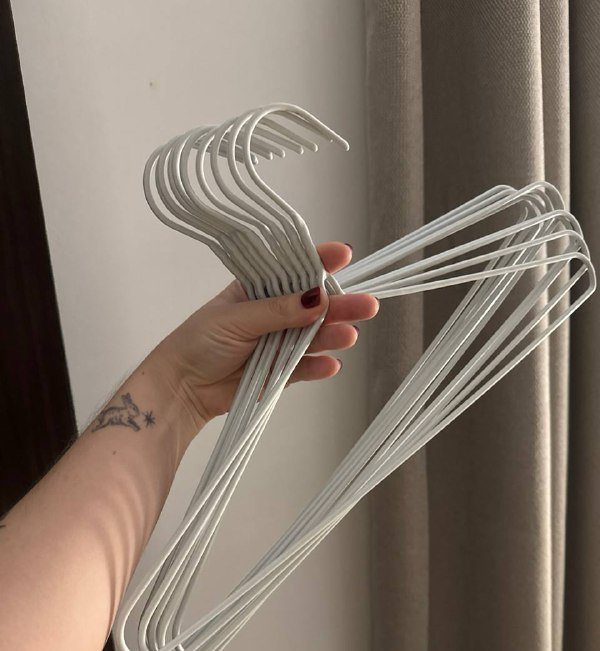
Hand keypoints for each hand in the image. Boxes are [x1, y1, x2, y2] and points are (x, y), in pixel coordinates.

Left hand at [154, 242, 378, 428]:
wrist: (183, 388)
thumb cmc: (200, 342)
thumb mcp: (237, 318)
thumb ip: (278, 311)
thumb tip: (317, 298)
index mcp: (258, 290)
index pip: (293, 270)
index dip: (320, 261)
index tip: (345, 254)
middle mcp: (274, 314)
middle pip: (313, 306)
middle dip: (340, 304)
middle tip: (368, 305)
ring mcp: (278, 343)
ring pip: (313, 337)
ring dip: (333, 336)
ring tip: (350, 336)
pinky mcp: (279, 373)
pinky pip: (304, 368)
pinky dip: (318, 367)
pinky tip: (332, 364)